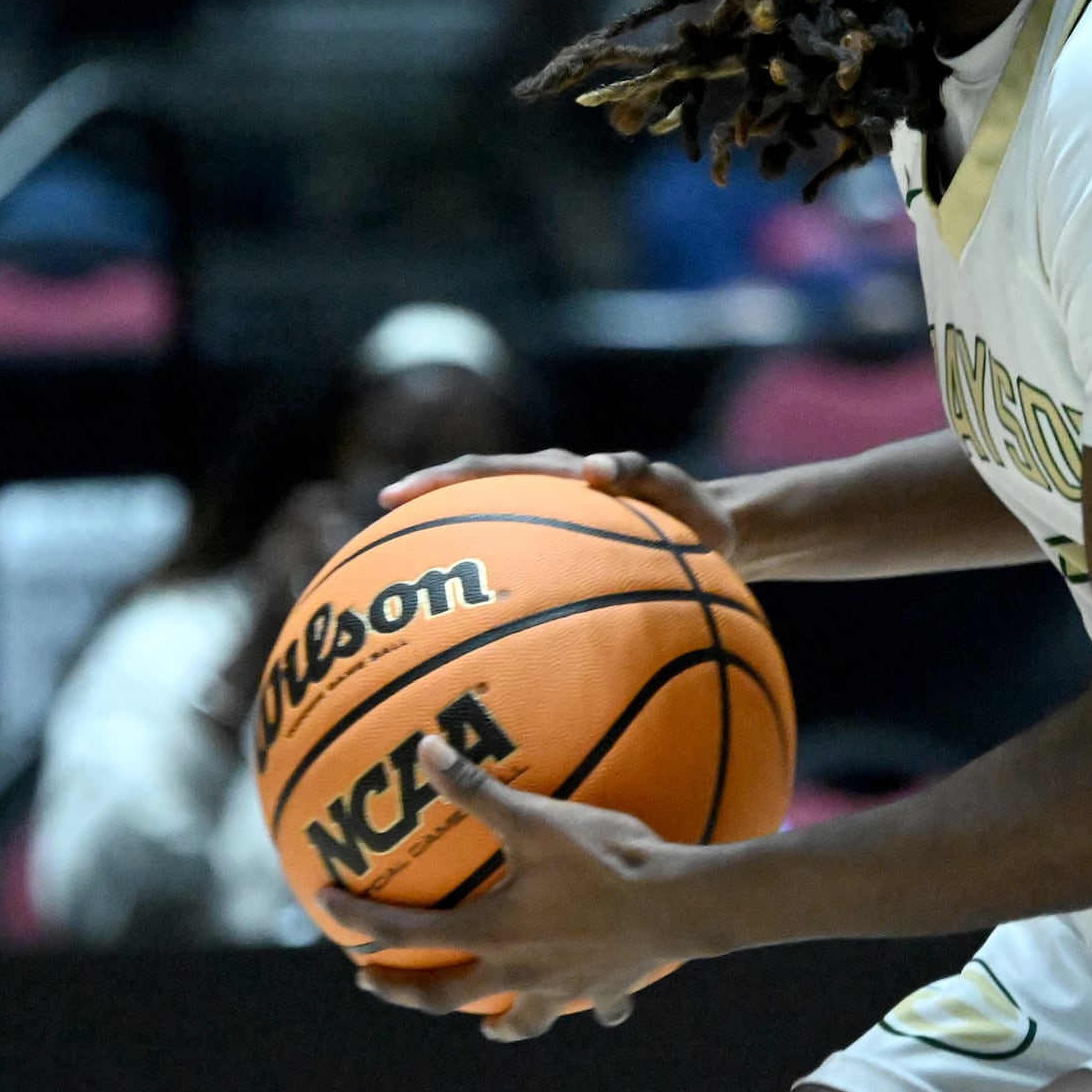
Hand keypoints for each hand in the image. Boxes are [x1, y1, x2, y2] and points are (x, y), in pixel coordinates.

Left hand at [340, 738, 702, 1042]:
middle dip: (402, 990)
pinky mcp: (604, 988)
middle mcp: (516, 971)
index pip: (407, 932)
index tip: (326, 909)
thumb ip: (476, 789)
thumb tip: (423, 749)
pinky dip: (589, 1008)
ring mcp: (561, 987)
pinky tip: (598, 1006)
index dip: (361, 921)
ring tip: (484, 1025)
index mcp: (491, 934)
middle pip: (444, 995)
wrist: (677, 904)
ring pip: (516, 1020)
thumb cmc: (605, 861)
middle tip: (371, 981)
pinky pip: (594, 1006)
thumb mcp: (536, 819)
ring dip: (494, 1023)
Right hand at [379, 448, 748, 567]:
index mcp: (564, 474)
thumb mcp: (675, 494)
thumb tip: (593, 469)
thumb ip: (640, 476)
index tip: (397, 498)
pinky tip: (456, 622)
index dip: (443, 479)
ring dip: (445, 536)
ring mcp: (549, 522)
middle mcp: (547, 490)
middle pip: (473, 489)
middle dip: (426, 500)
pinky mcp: (559, 552)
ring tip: (394, 571)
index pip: (492, 469)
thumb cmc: (693, 515)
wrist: (713, 534)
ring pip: (485, 522)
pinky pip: (514, 560)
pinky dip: (485, 574)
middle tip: (378, 517)